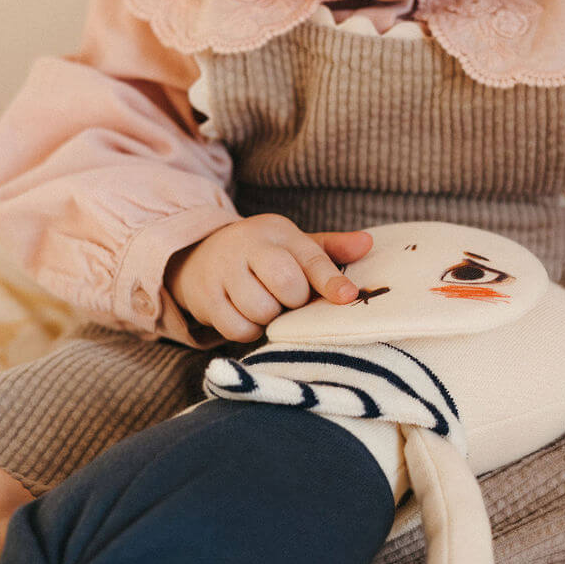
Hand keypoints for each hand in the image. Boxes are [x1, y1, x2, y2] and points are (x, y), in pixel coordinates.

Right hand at [166, 215, 371, 341]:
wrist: (196, 257)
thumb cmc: (260, 256)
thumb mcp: (292, 246)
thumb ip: (330, 249)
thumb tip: (368, 244)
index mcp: (277, 233)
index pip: (309, 257)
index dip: (331, 279)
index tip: (348, 297)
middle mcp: (248, 247)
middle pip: (287, 284)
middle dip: (294, 300)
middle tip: (287, 298)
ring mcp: (223, 272)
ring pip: (262, 311)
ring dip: (270, 317)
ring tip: (265, 304)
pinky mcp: (206, 299)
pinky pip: (238, 329)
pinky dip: (248, 330)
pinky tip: (246, 315)